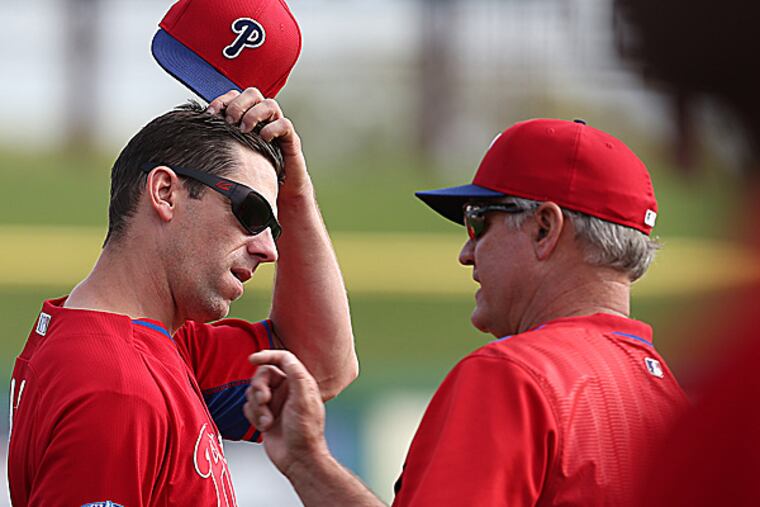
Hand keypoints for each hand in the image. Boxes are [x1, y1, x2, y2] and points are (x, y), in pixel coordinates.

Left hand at [207, 88, 311, 199]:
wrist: (279, 191)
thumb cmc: (254, 172)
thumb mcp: (231, 155)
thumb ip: (218, 142)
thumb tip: (193, 138)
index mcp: (246, 117)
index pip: (234, 96)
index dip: (222, 101)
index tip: (211, 114)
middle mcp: (262, 119)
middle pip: (252, 94)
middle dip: (239, 105)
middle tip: (230, 121)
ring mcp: (276, 127)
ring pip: (270, 105)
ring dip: (254, 114)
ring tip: (245, 130)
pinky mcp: (290, 139)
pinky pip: (284, 124)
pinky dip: (272, 129)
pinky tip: (263, 139)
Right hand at [244, 350, 329, 475]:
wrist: (297, 458)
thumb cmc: (305, 432)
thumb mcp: (304, 399)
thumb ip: (296, 375)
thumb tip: (286, 357)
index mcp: (299, 382)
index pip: (282, 358)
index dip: (267, 355)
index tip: (253, 359)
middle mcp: (287, 390)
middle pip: (263, 374)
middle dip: (259, 387)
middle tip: (264, 400)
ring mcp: (275, 402)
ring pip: (253, 391)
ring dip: (257, 406)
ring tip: (267, 420)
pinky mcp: (264, 415)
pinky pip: (249, 407)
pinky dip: (253, 416)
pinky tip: (264, 427)